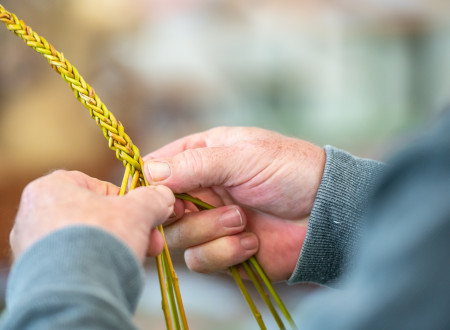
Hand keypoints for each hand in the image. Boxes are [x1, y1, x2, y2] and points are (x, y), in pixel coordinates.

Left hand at [10, 170, 174, 261]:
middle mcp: (33, 214)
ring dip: (114, 246)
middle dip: (126, 228)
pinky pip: (73, 262)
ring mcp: (32, 246)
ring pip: (85, 239)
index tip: (143, 213)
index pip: (95, 184)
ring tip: (134, 257)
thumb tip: (164, 196)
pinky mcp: (35, 274)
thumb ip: (152, 199)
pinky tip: (112, 273)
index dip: (125, 198)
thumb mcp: (137, 211)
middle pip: (93, 214)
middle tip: (150, 240)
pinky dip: (94, 265)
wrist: (73, 293)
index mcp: (50, 188)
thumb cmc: (100, 239)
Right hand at [143, 127, 324, 280]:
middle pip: (160, 209)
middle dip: (179, 212)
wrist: (326, 213)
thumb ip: (196, 164)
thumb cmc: (290, 171)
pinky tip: (252, 241)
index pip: (157, 168)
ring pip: (178, 236)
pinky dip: (225, 252)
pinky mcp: (222, 251)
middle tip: (198, 207)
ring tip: (242, 219)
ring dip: (210, 230)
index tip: (157, 195)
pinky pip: (200, 260)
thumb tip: (150, 173)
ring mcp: (210, 222)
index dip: (150, 184)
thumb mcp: (243, 156)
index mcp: (201, 158)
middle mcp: (200, 190)